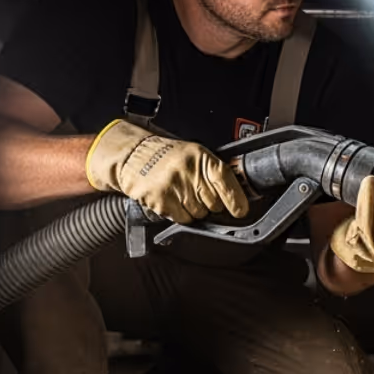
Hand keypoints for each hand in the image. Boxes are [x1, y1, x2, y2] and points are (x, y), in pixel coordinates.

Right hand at [85, 119, 248, 223]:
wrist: (133, 156)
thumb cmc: (166, 157)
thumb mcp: (194, 154)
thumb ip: (214, 171)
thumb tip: (237, 194)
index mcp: (200, 157)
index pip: (225, 180)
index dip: (236, 198)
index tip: (241, 210)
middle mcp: (188, 170)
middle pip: (214, 203)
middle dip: (211, 204)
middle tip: (198, 194)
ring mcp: (174, 186)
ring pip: (199, 214)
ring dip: (195, 210)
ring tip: (183, 195)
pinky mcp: (161, 201)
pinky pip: (183, 219)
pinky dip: (181, 215)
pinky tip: (173, 201)